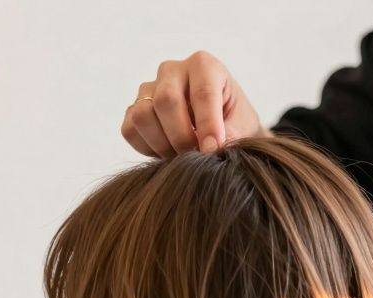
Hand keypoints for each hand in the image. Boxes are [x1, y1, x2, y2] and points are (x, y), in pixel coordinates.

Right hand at [121, 51, 268, 157]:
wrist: (218, 129)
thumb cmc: (234, 122)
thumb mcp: (243, 127)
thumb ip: (231, 136)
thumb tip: (210, 148)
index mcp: (204, 65)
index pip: (202, 92)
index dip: (207, 124)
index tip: (213, 149)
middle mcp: (172, 70)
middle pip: (166, 100)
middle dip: (181, 136)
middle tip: (196, 156)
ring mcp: (148, 88)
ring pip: (143, 115)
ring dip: (162, 144)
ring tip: (183, 155)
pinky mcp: (133, 109)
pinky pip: (130, 130)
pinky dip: (147, 148)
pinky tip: (167, 152)